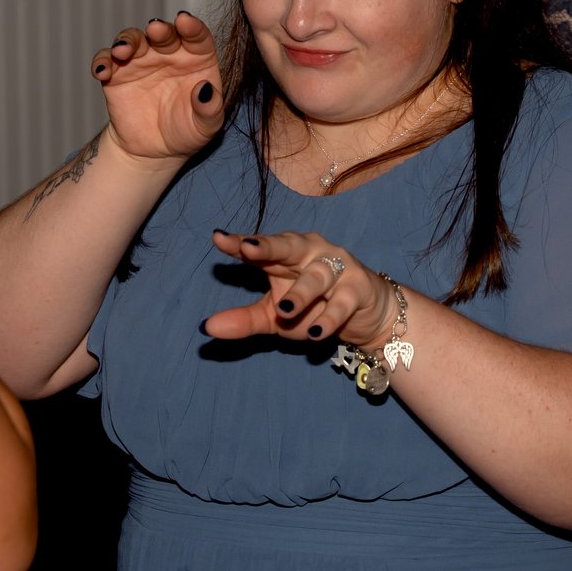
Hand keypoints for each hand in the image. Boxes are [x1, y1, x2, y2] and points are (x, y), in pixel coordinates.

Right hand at [93, 13, 222, 164]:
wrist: (155, 149)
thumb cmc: (186, 131)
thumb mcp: (206, 126)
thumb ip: (209, 108)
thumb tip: (205, 90)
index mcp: (196, 58)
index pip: (196, 36)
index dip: (192, 27)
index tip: (186, 22)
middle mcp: (168, 53)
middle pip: (163, 33)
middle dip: (159, 29)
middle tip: (155, 30)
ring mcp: (141, 60)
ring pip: (131, 39)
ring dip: (126, 40)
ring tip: (121, 51)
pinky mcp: (116, 74)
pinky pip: (105, 59)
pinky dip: (102, 61)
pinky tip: (101, 71)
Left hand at [204, 230, 396, 347]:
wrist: (366, 316)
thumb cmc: (314, 308)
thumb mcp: (274, 317)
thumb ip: (243, 320)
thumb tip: (206, 327)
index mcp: (285, 255)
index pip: (259, 247)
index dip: (239, 242)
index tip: (218, 238)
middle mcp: (310, 252)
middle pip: (288, 245)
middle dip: (268, 246)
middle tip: (247, 249)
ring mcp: (337, 267)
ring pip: (317, 275)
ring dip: (301, 293)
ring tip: (284, 310)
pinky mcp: (359, 287)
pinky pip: (342, 301)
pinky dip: (329, 317)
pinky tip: (315, 332)